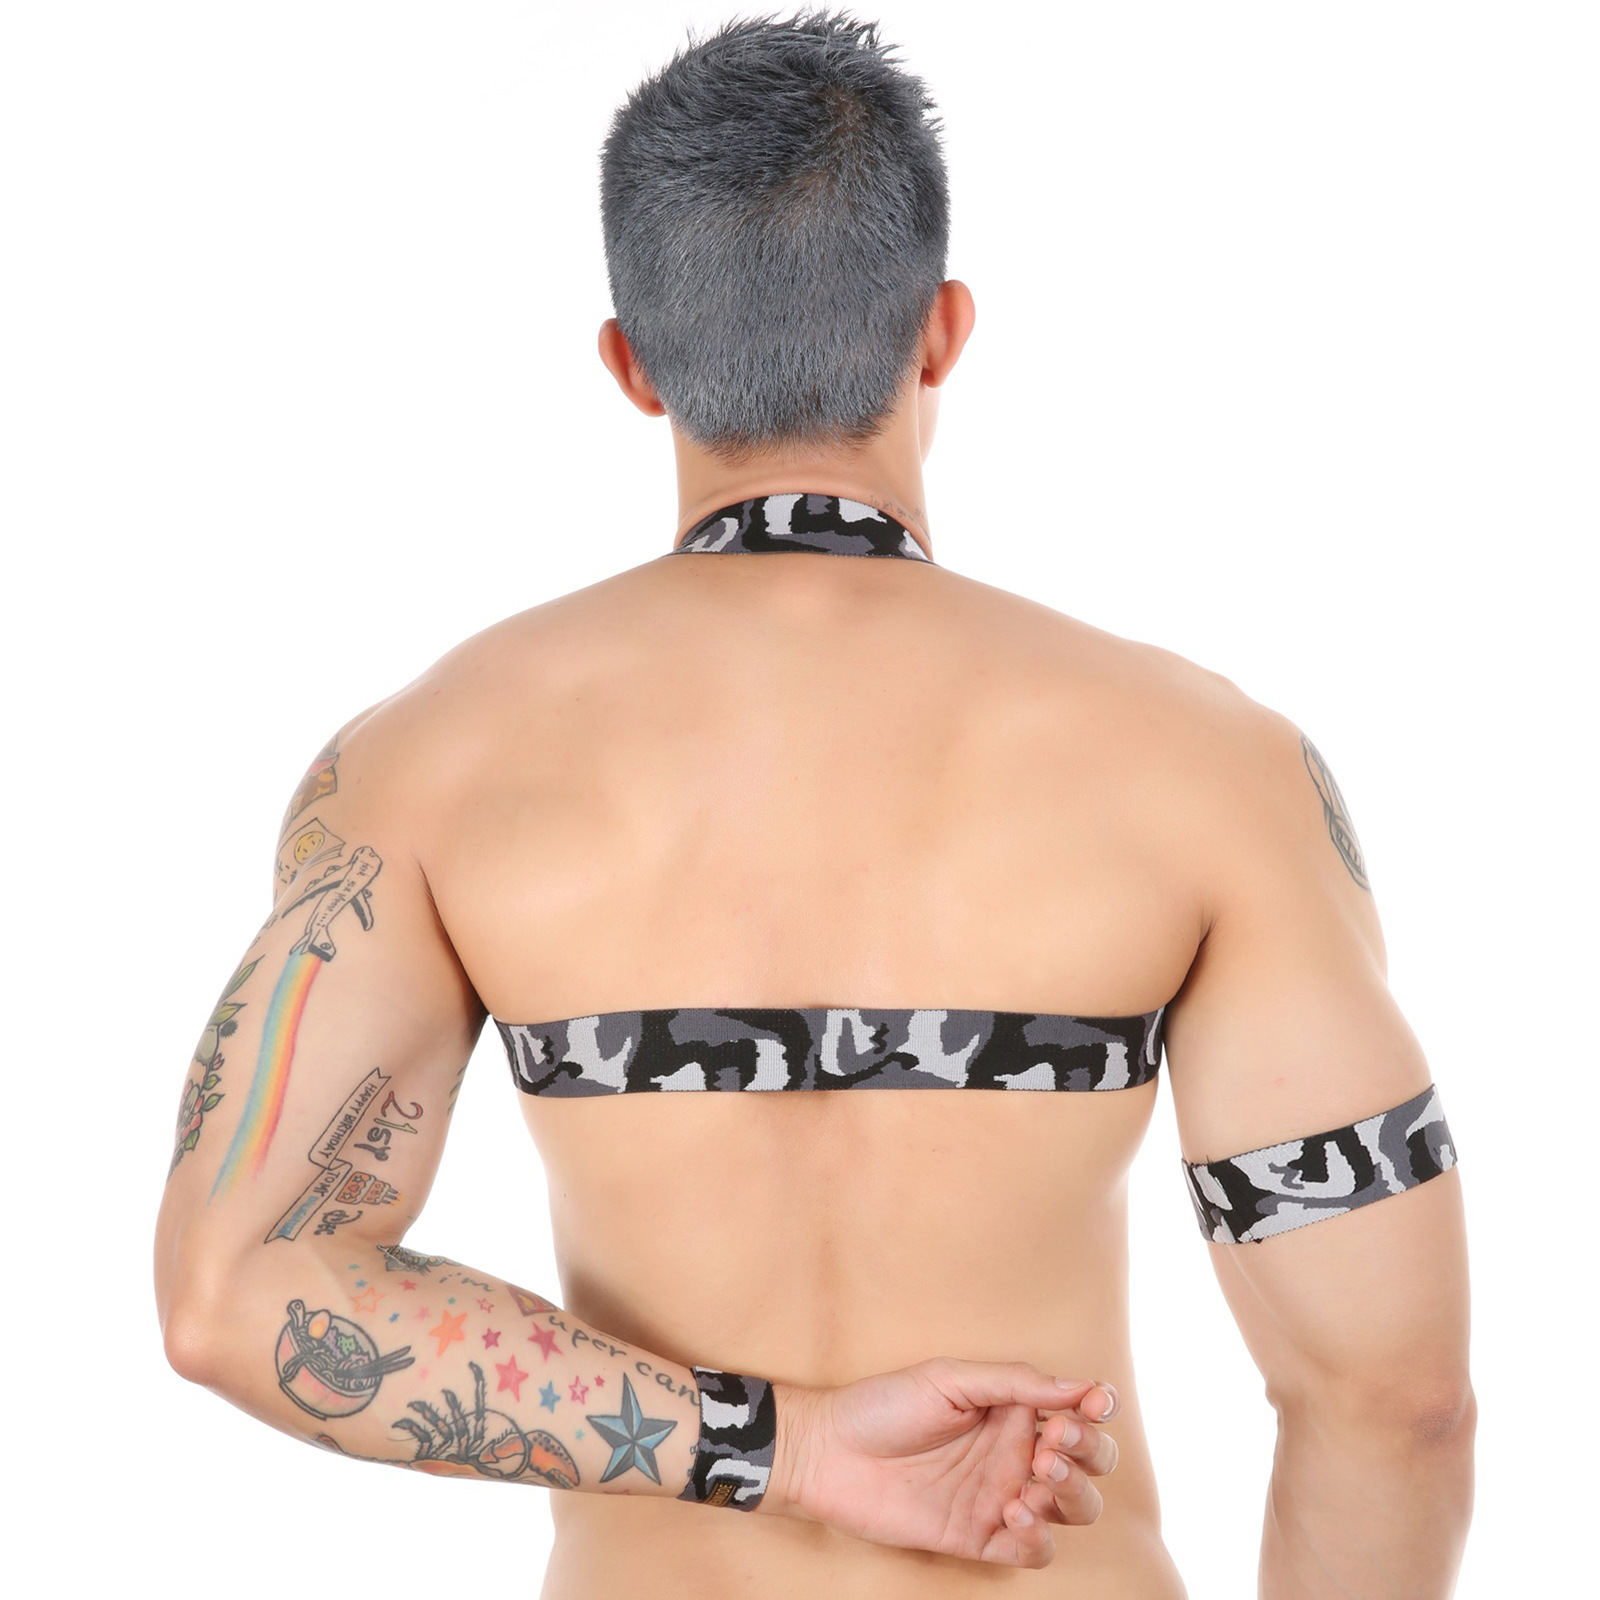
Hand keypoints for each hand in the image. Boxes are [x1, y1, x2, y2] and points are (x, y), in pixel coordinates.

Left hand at [772, 1357, 1118, 1567]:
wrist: (828, 1452)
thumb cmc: (883, 1405)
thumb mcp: (949, 1379)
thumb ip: (1014, 1383)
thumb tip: (1077, 1386)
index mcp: (1012, 1409)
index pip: (1078, 1412)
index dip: (1098, 1409)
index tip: (1092, 1404)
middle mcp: (1014, 1453)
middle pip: (1089, 1464)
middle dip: (1088, 1452)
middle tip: (1053, 1443)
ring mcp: (1000, 1497)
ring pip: (1072, 1508)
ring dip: (1071, 1493)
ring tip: (1036, 1475)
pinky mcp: (980, 1537)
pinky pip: (1033, 1551)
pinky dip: (1038, 1536)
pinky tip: (1013, 1511)